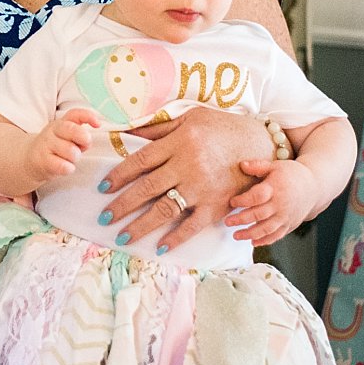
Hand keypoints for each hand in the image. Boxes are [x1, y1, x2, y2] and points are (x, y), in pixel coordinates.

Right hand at [26, 108, 99, 179]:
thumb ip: (80, 137)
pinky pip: (62, 165)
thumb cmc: (56, 148)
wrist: (31, 160)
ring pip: (70, 150)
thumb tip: (88, 140)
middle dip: (83, 137)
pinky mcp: (43, 160)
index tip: (98, 124)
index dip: (87, 116)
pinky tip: (66, 167)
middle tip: (85, 145)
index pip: (74, 114)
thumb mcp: (67, 138)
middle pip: (70, 129)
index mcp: (61, 123)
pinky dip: (68, 168)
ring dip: (75, 157)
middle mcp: (53, 131)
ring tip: (70, 159)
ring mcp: (46, 145)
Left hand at [97, 107, 265, 251]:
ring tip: (123, 236)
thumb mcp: (190, 117)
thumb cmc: (221, 128)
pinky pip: (193, 225)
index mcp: (178, 142)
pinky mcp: (217, 205)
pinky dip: (176, 238)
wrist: (260, 143)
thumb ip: (158, 127)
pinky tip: (160, 247)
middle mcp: (187, 166)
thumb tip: (125, 130)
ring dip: (141, 225)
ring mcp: (202, 188)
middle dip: (122, 205)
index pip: (139, 161)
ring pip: (164, 210)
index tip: (102, 188)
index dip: (118, 176)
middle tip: (104, 218)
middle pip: (147, 188)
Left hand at [226, 158, 317, 246]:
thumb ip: (258, 166)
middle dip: (241, 219)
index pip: (257, 196)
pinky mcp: (289, 225)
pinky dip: (265, 241)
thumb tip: (241, 164)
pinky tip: (253, 243)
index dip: (243, 200)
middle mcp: (281, 205)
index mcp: (276, 188)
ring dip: (250, 234)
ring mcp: (286, 217)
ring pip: (267, 229)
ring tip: (236, 235)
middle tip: (227, 222)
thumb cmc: (291, 174)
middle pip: (259, 214)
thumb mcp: (275, 166)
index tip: (232, 202)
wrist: (314, 187)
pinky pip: (277, 236)